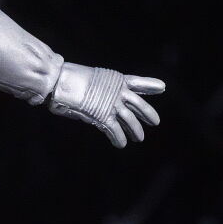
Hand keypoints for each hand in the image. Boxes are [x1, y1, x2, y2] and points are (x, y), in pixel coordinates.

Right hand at [47, 62, 164, 147]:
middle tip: (155, 122)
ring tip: (139, 138)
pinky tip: (121, 144)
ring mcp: (112, 105)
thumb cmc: (68, 80)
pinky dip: (119, 138)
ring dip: (135, 130)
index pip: (137, 83)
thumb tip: (101, 102)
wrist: (60, 82)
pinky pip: (114, 130)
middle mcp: (118, 92)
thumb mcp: (89, 80)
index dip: (150, 85)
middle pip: (139, 105)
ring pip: (129, 120)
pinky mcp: (103, 117)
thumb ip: (99, 91)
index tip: (162, 87)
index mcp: (116, 80)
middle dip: (147, 114)